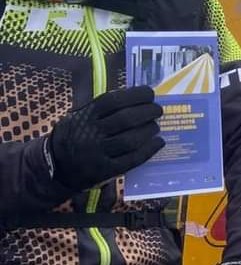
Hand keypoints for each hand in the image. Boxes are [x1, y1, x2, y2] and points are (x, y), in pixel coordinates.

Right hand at [48, 86, 162, 190]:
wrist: (57, 168)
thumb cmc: (75, 136)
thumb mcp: (79, 117)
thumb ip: (101, 109)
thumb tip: (135, 97)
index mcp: (84, 116)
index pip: (113, 101)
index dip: (135, 95)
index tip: (149, 93)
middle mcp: (90, 134)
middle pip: (125, 119)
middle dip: (147, 112)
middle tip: (157, 110)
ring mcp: (98, 154)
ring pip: (130, 140)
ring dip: (149, 130)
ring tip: (155, 126)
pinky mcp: (106, 171)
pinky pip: (132, 159)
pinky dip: (149, 149)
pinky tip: (158, 142)